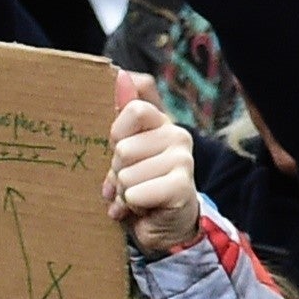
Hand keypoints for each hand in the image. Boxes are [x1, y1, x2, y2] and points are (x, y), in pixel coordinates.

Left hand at [107, 87, 198, 254]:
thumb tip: (121, 74)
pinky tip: (144, 208)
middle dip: (116, 171)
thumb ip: (123, 112)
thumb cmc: (140, 183)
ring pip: (126, 174)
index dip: (117, 134)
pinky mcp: (181, 186)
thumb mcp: (127, 147)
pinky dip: (132, 205)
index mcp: (161, 122)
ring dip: (123, 192)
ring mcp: (182, 159)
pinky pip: (136, 193)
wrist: (166, 224)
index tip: (121, 148)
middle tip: (129, 182)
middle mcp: (177, 135)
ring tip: (136, 196)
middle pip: (122, 148)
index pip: (135, 110)